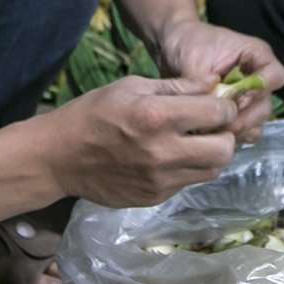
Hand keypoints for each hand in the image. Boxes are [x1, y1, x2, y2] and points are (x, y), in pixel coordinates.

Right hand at [44, 75, 242, 206]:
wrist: (58, 157)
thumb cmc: (93, 113)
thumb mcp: (132, 87)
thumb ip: (177, 86)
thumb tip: (214, 84)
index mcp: (157, 117)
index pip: (219, 114)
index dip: (225, 107)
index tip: (217, 105)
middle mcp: (164, 152)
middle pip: (225, 150)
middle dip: (225, 135)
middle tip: (211, 127)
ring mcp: (160, 180)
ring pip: (212, 171)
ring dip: (211, 155)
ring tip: (194, 142)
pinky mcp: (155, 198)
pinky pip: (188, 183)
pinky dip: (189, 169)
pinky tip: (171, 157)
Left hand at [152, 19, 283, 143]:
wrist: (173, 47)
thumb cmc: (187, 42)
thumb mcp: (192, 57)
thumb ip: (201, 84)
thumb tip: (205, 110)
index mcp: (255, 55)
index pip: (275, 75)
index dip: (261, 89)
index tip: (238, 98)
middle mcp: (256, 77)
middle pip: (265, 105)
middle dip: (246, 118)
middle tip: (223, 125)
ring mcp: (248, 97)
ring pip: (257, 122)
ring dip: (239, 130)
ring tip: (215, 131)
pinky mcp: (237, 112)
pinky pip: (245, 131)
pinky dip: (232, 136)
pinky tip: (212, 134)